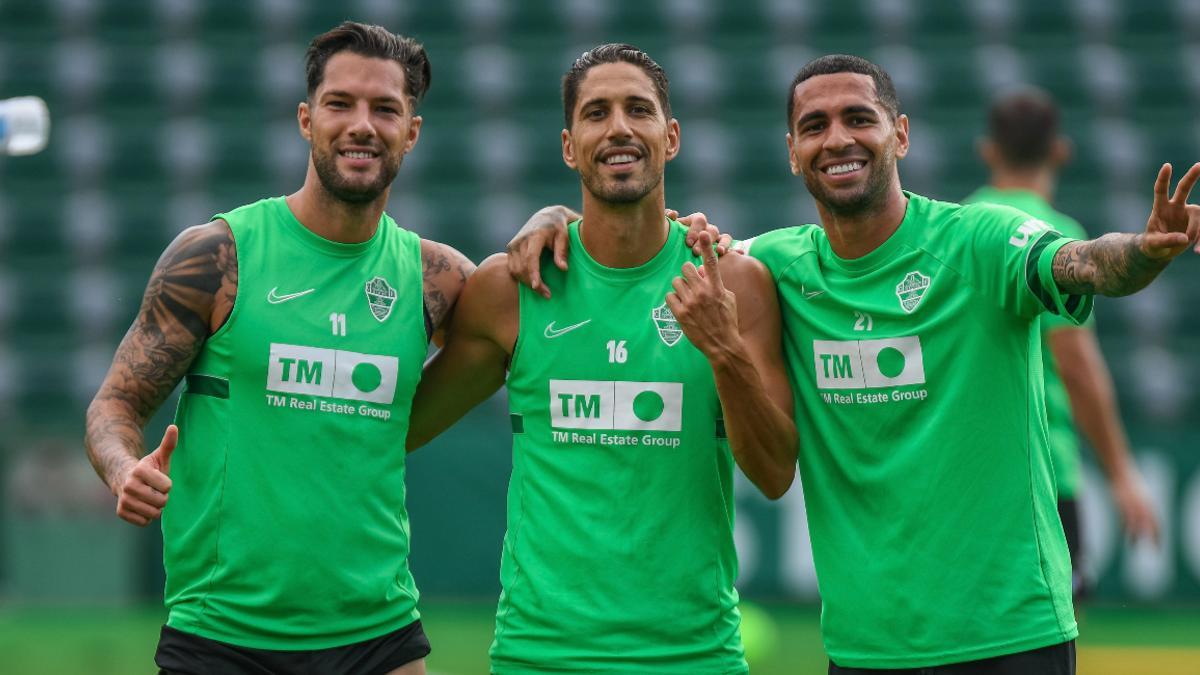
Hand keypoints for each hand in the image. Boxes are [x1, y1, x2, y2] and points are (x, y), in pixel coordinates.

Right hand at [113, 425, 176, 526]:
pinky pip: (144, 522)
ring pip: (154, 513)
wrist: (124, 479)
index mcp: (140, 470)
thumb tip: (174, 427)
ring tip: (149, 498)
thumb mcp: (159, 456)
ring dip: (156, 508)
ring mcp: (123, 499)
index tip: (159, 479)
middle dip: (162, 497)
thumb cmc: (149, 469)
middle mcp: (128, 485)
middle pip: (162, 501)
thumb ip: (168, 444)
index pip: (167, 486)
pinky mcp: (121, 512)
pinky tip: (142, 506)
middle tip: (154, 490)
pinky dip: (146, 517)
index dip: (167, 484)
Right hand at [506, 205, 578, 298]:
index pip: (531, 257)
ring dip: (526, 282)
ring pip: (515, 270)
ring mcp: (513, 245)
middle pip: (522, 267)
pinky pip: (512, 268)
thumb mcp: (564, 236)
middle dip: (532, 283)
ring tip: (541, 290)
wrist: (546, 216)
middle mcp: (520, 240)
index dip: (533, 273)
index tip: (537, 287)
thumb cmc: (558, 227)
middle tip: (547, 294)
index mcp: (535, 235)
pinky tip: (532, 282)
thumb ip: (562, 252)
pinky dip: (521, 277)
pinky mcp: (510, 249)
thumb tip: (563, 268)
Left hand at [665, 231, 739, 359]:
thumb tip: (702, 271)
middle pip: (686, 268)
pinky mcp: (681, 314)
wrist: (722, 344)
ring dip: (680, 287)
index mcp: (717, 288)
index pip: (712, 262)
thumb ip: (715, 283)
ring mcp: (691, 303)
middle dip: (687, 274)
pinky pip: (669, 296)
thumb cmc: (726, 320)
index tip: (704, 234)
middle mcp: (703, 292)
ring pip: (676, 282)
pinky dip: (674, 300)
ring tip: (687, 297)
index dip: (707, 246)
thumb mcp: (728, 299)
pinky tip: (681, 306)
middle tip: (691, 283)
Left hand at [666, 209, 733, 256]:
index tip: (689, 243)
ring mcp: (715, 238)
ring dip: (722, 244)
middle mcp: (706, 228)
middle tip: (696, 252)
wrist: (674, 255)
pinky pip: (730, 247)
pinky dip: (734, 248)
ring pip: (723, 237)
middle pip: (711, 230)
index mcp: (695, 221)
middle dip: (706, 241)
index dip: (695, 230)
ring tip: (719, 252)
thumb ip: (669, 219)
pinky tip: (738, 253)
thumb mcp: (668, 230)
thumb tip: (673, 214)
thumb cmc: (670, 240)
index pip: (699, 220)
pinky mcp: (720, 249)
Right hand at [1111, 473, 1160, 545]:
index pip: (1157, 523)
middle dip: (1152, 538)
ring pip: (1137, 524)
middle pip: (1150, 525)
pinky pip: (1125, 519)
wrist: (1120, 473)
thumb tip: (1145, 516)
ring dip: (1136, 536)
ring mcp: (1133, 505)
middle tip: (1154, 550)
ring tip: (1134, 545)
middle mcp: (1144, 506)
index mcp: (1149, 504)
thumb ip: (1143, 506)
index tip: (1158, 544)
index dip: (1158, 534)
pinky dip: (1125, 528)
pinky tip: (1125, 534)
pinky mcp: (1123, 504)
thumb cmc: (1129, 484)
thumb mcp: (1140, 495)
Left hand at [1142, 162, 1199, 257]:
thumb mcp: (1155, 245)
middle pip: (1184, 188)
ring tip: (1193, 249)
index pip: (1161, 191)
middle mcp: (1175, 207)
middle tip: (1199, 165)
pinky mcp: (1197, 221)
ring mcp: (1188, 213)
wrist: (1161, 251)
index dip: (1163, 178)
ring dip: (1197, 232)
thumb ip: (1167, 241)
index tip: (1167, 166)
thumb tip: (1184, 239)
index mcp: (1160, 209)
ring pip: (1199, 216)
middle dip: (1192, 176)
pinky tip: (1198, 251)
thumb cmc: (1152, 246)